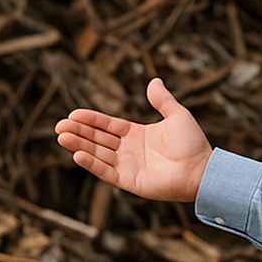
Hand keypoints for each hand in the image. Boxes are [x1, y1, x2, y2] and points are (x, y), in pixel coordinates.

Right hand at [55, 77, 212, 202]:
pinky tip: (78, 154)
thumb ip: (163, 100)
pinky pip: (106, 172)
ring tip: (62, 136)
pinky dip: (92, 164)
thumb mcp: (177, 115)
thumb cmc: (193, 144)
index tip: (73, 114)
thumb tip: (154, 80)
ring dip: (80, 145)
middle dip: (79, 132)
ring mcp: (128, 166)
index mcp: (138, 134)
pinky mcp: (129, 181)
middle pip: (98, 139)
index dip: (91, 120)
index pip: (108, 125)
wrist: (202, 169)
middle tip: (60, 125)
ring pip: (98, 154)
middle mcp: (129, 150)